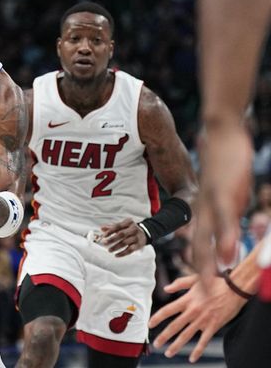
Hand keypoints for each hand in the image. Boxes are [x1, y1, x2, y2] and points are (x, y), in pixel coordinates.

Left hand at [100, 219, 147, 256]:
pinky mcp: (138, 245)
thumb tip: (102, 228)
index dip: (110, 231)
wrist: (144, 233)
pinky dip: (122, 253)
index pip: (118, 226)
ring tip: (109, 250)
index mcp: (129, 222)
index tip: (104, 235)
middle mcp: (134, 229)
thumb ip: (111, 227)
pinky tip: (116, 255)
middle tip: (105, 243)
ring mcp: (137, 237)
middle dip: (112, 239)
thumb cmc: (130, 229)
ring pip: (125, 243)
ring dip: (116, 247)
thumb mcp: (122, 226)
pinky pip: (130, 250)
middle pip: (122, 234)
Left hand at [148, 273, 246, 361]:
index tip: (149, 325)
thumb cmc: (214, 282)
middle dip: (164, 336)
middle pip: (174, 326)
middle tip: (156, 344)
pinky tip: (192, 358)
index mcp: (187, 300)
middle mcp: (192, 311)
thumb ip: (179, 283)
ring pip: (186, 336)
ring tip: (168, 353)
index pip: (167, 310)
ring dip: (176, 346)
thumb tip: (166, 288)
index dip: (157, 318)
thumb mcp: (194, 279)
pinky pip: (204, 341)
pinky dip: (197, 351)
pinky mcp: (213, 326)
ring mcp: (203, 320)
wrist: (234, 289)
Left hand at [193, 126, 252, 278]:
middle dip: (199, 272)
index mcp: (203, 209)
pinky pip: (222, 220)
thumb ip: (226, 211)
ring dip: (210, 263)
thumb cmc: (224, 163)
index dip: (199, 264)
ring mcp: (211, 202)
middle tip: (201, 295)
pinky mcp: (222, 193)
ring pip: (209, 237)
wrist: (221, 133)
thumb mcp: (224, 191)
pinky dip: (224, 239)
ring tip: (211, 284)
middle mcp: (203, 209)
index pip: (199, 242)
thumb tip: (229, 226)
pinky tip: (228, 254)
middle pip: (199, 246)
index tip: (200, 286)